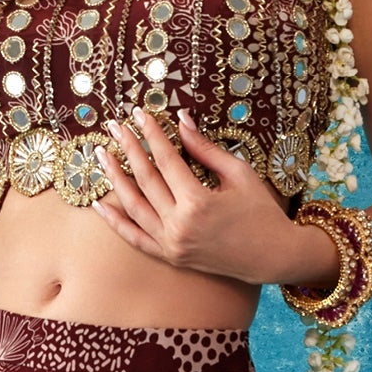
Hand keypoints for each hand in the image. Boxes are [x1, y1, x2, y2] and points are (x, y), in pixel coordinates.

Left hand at [94, 107, 345, 290]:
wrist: (271, 256)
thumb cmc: (261, 211)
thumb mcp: (238, 174)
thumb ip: (205, 149)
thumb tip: (181, 121)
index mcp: (198, 203)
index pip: (166, 161)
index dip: (151, 135)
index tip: (139, 114)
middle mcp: (179, 226)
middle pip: (145, 180)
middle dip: (128, 150)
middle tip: (115, 126)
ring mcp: (172, 245)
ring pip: (134, 207)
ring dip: (115, 179)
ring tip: (102, 155)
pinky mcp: (170, 257)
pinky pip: (135, 239)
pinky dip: (116, 223)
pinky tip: (99, 205)